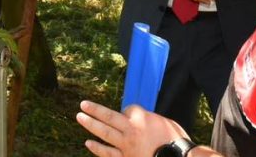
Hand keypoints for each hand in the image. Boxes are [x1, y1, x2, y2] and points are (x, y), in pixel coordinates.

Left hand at [77, 100, 195, 156]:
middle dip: (94, 110)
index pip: (129, 108)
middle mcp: (130, 129)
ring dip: (91, 124)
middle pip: (108, 116)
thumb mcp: (166, 123)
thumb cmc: (176, 142)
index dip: (128, 110)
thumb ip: (151, 119)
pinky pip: (108, 153)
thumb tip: (146, 120)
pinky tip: (88, 143)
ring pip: (104, 133)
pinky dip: (97, 148)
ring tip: (80, 117)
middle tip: (83, 104)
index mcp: (141, 118)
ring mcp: (126, 145)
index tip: (129, 113)